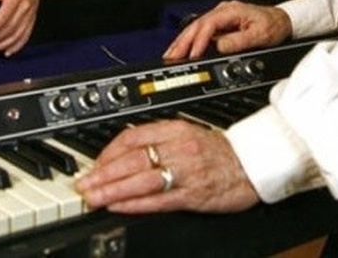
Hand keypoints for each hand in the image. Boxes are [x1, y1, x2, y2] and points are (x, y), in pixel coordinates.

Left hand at [75, 119, 259, 213]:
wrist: (254, 164)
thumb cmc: (220, 152)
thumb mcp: (187, 135)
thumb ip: (158, 141)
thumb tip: (124, 153)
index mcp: (175, 129)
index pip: (132, 137)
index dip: (107, 152)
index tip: (93, 165)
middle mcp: (178, 147)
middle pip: (132, 159)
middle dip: (103, 174)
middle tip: (83, 185)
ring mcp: (186, 171)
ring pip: (142, 179)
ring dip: (113, 190)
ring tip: (93, 198)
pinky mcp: (195, 194)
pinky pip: (160, 200)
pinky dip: (136, 204)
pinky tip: (120, 207)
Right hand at [163, 1, 292, 60]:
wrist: (283, 20)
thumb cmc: (274, 25)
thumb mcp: (260, 35)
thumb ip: (239, 41)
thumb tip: (219, 47)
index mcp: (230, 10)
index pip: (208, 26)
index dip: (199, 41)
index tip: (193, 55)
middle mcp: (223, 11)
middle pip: (196, 26)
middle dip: (182, 42)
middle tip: (170, 55)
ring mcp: (220, 17)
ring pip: (196, 28)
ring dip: (183, 41)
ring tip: (171, 53)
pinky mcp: (221, 24)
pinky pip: (201, 32)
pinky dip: (191, 41)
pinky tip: (184, 48)